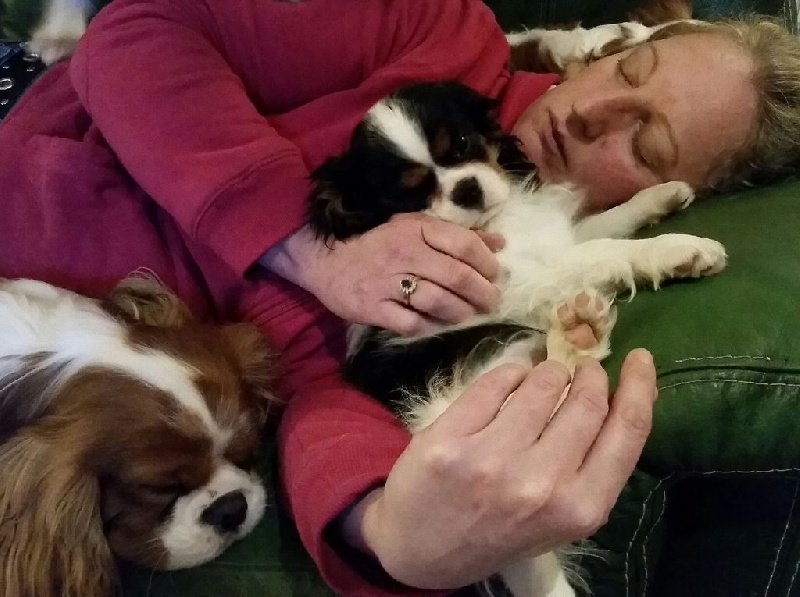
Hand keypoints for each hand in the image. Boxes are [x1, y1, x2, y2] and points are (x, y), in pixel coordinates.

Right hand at [259, 213, 502, 335]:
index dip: (487, 262)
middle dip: (482, 292)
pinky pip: (411, 323)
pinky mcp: (374, 308)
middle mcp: (404, 254)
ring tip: (467, 314)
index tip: (495, 274)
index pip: (464, 244)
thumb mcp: (415, 228)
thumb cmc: (377, 243)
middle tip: (491, 301)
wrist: (325, 260)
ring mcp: (388, 283)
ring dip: (460, 311)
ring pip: (438, 301)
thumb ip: (457, 235)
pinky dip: (428, 326)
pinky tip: (435, 324)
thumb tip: (499, 242)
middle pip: (457, 276)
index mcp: (417, 230)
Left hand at [340, 349, 657, 588]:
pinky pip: (495, 381)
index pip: (627, 432)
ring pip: (542, 383)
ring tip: (543, 380)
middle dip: (589, 375)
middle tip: (583, 369)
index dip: (640, 388)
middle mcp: (540, 484)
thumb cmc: (497, 531)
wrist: (419, 550)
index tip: (640, 359)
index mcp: (579, 509)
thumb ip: (587, 466)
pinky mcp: (449, 439)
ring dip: (549, 372)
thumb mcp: (557, 518)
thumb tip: (609, 396)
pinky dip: (509, 373)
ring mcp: (491, 459)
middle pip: (587, 401)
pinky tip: (509, 382)